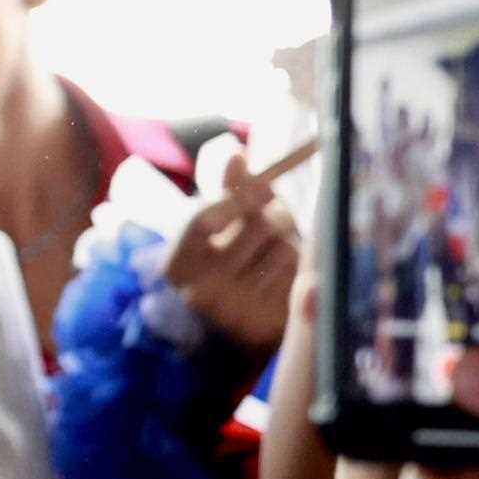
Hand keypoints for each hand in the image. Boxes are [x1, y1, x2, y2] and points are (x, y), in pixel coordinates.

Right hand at [161, 142, 299, 351]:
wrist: (238, 316)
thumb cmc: (226, 257)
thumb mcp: (219, 225)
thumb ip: (228, 190)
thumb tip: (237, 155)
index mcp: (176, 264)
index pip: (203, 219)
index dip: (236, 196)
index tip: (263, 186)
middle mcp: (198, 291)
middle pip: (258, 226)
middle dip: (274, 214)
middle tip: (273, 218)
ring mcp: (234, 311)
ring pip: (287, 248)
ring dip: (289, 243)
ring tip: (275, 252)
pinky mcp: (270, 322)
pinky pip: (301, 274)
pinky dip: (300, 268)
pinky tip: (285, 275)